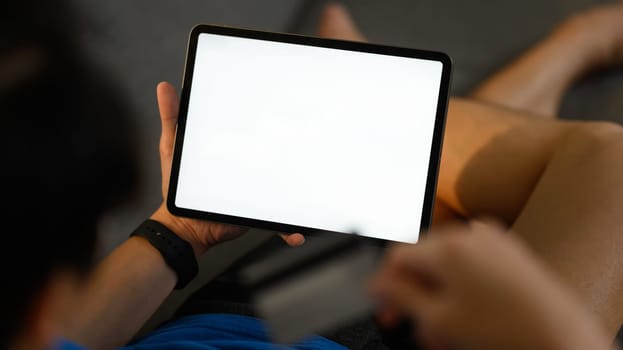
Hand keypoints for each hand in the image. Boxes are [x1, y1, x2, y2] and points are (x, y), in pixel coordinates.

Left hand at [151, 82, 304, 255]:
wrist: (186, 227)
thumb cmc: (178, 188)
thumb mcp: (172, 148)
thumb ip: (171, 118)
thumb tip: (165, 87)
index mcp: (234, 149)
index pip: (253, 129)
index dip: (267, 117)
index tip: (279, 104)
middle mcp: (250, 167)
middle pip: (274, 155)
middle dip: (290, 149)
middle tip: (304, 138)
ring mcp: (257, 189)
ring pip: (283, 186)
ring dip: (297, 187)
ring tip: (309, 180)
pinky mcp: (258, 211)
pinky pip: (277, 221)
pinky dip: (288, 229)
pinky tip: (295, 234)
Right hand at [370, 221, 610, 349]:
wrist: (562, 338)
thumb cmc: (507, 332)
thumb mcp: (438, 319)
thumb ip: (399, 296)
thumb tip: (376, 284)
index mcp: (447, 247)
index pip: (396, 256)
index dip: (385, 285)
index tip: (385, 306)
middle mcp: (468, 234)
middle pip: (421, 259)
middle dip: (413, 293)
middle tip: (412, 323)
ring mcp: (491, 240)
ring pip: (445, 264)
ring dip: (437, 294)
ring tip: (443, 329)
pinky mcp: (508, 250)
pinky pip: (470, 263)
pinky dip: (460, 286)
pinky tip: (464, 315)